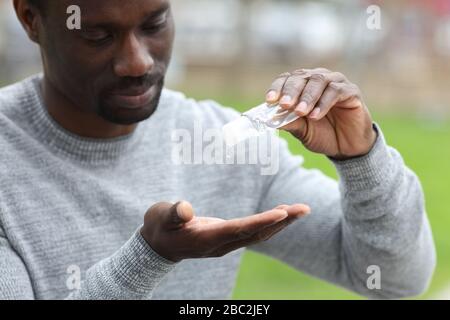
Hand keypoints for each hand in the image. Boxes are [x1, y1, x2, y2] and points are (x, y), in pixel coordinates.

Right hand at [140, 201, 309, 261]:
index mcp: (206, 239)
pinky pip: (254, 232)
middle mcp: (221, 244)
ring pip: (259, 234)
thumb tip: (186, 209)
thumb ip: (174, 213)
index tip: (282, 213)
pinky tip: (282, 213)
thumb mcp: (160, 217)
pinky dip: (270, 223)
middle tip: (304, 209)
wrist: (158, 247)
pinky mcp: (227, 238)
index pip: (239, 229)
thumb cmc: (159, 228)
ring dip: (281, 223)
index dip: (261, 222)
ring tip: (301, 210)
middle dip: (282, 222)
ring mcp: (226, 243)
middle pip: (257, 234)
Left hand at [266, 68, 376, 159]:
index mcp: (303, 85)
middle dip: (291, 91)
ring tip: (300, 112)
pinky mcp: (351, 91)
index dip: (278, 87)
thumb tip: (269, 120)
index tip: (270, 100)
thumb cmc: (323, 134)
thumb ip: (289, 123)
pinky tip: (315, 116)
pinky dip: (324, 103)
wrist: (347, 147)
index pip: (287, 79)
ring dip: (307, 97)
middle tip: (285, 104)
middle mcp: (318, 79)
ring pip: (319, 80)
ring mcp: (336, 83)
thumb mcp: (302, 130)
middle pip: (302, 76)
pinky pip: (336, 91)